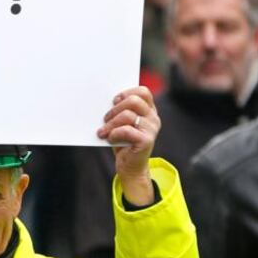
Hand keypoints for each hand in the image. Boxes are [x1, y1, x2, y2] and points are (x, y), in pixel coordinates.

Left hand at [96, 86, 159, 206]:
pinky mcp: (147, 141)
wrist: (130, 166)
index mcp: (149, 110)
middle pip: (134, 100)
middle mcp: (153, 118)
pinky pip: (127, 130)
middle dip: (115, 108)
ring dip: (111, 123)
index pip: (143, 92)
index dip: (127, 93)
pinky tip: (109, 138)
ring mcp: (152, 129)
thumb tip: (104, 100)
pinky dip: (114, 133)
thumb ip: (120, 110)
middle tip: (105, 118)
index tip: (114, 101)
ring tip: (103, 131)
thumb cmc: (123, 141)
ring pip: (127, 115)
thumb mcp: (122, 123)